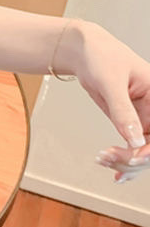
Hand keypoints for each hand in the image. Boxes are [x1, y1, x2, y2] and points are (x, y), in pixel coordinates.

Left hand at [74, 23, 149, 182]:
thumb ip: (123, 111)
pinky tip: (115, 173)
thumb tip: (134, 140)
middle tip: (108, 158)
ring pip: (143, 152)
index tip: (136, 156)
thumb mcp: (111, 81)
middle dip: (135, 158)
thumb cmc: (100, 56)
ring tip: (101, 159)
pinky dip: (124, 161)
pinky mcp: (129, 123)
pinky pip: (133, 148)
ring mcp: (144, 118)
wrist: (83, 52)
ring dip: (126, 162)